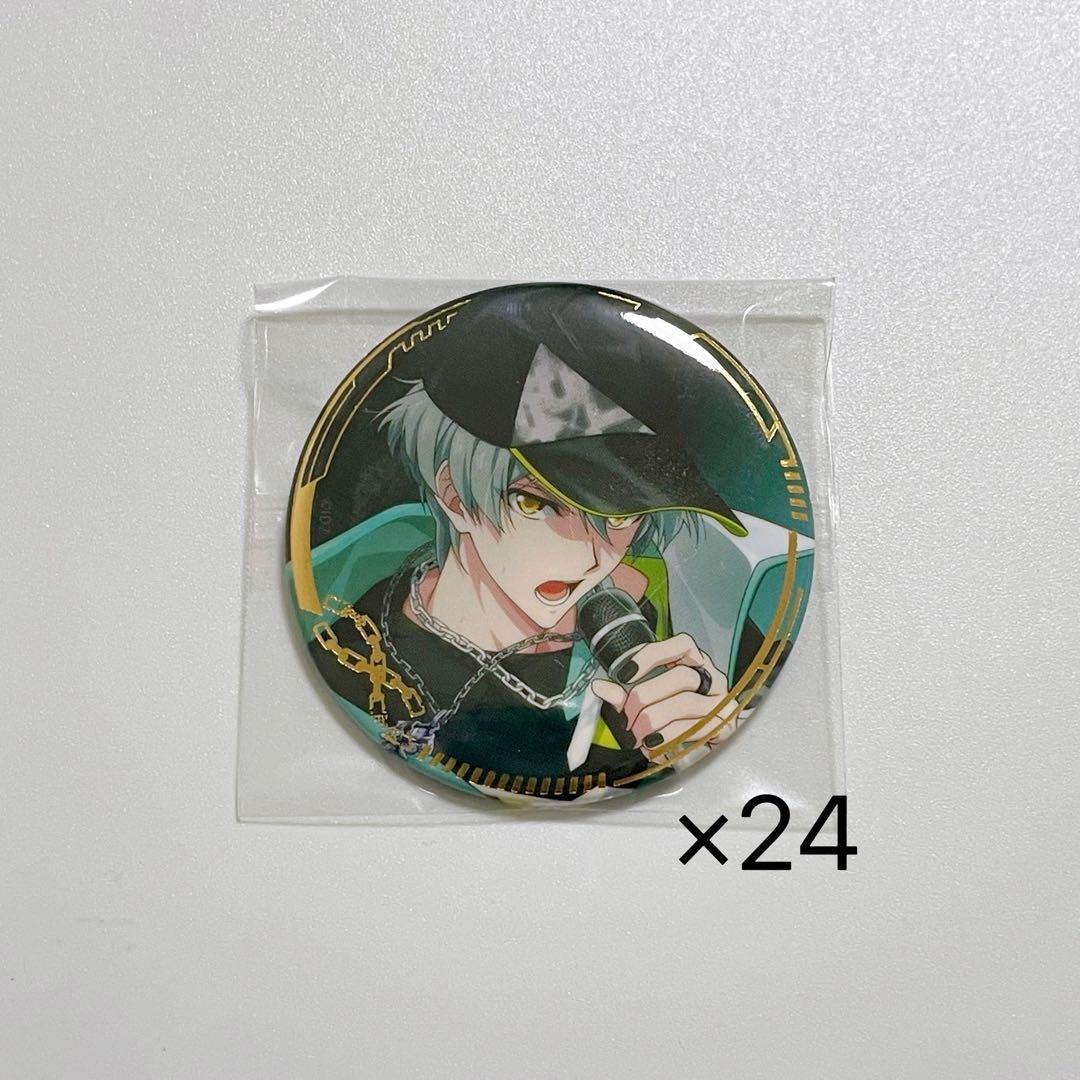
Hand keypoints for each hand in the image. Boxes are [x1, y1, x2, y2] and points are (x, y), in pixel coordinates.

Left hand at [591, 633, 738, 755]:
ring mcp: (721, 702)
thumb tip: (600, 687)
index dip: (652, 656)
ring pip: (685, 703)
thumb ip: (626, 693)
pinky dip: (667, 738)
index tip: (624, 675)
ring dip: (654, 720)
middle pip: (681, 676)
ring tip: (636, 735)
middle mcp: (712, 678)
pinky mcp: (723, 726)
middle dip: (646, 696)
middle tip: (627, 717)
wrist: (699, 748)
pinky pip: (693, 729)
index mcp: (696, 663)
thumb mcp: (646, 701)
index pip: (682, 645)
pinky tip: (652, 745)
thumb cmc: (671, 717)